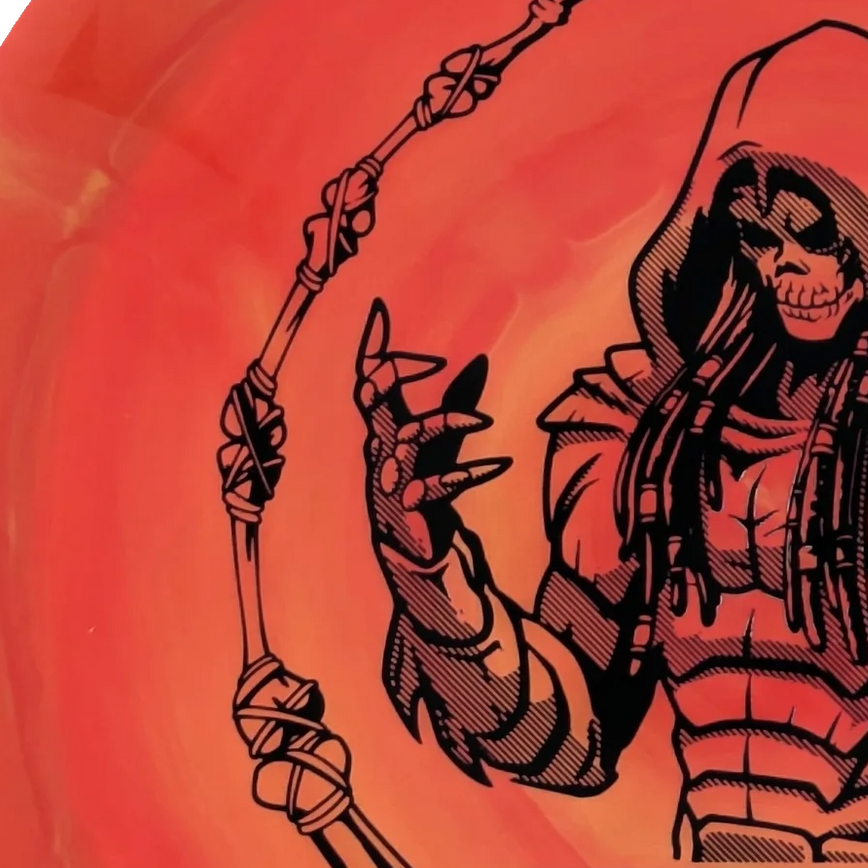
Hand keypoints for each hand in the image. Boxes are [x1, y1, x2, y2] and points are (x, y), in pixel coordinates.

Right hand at [356, 299, 509, 562]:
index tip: (378, 310)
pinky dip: (468, 472)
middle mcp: (380, 451)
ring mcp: (391, 481)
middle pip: (373, 402)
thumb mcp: (444, 444)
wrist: (414, 556)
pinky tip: (498, 465)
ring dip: (447, 422)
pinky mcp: (409, 510)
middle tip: (434, 361)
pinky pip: (435, 485)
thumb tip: (478, 360)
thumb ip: (457, 403)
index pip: (370, 383)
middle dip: (395, 374)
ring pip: (408, 439)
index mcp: (385, 432)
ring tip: (484, 420)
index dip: (371, 348)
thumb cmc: (426, 494)